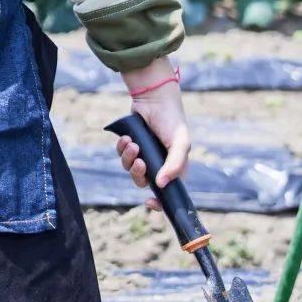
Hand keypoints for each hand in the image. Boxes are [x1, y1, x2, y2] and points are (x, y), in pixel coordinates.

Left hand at [114, 60, 190, 211]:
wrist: (154, 98)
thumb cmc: (172, 120)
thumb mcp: (180, 142)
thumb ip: (174, 165)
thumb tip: (162, 184)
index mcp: (174, 167)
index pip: (168, 192)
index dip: (159, 202)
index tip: (149, 202)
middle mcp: (158, 163)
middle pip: (143, 182)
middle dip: (138, 173)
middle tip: (139, 161)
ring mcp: (143, 154)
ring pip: (130, 168)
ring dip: (128, 158)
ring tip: (133, 144)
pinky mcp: (131, 145)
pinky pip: (121, 155)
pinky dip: (122, 148)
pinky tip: (127, 138)